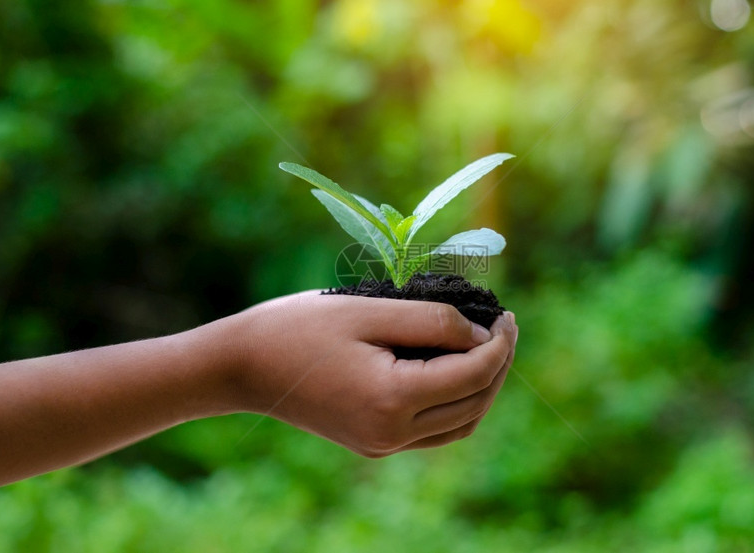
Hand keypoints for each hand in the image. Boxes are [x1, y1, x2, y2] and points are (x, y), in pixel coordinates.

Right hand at [213, 292, 517, 456]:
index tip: (508, 314)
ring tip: (487, 346)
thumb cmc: (301, 327)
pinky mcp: (373, 443)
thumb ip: (432, 321)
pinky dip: (456, 404)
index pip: (472, 374)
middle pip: (473, 403)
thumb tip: (481, 336)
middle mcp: (391, 433)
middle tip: (504, 326)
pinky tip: (455, 371)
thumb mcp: (370, 309)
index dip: (500, 343)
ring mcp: (382, 444)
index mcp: (392, 400)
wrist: (244, 365)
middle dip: (497, 364)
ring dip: (482, 388)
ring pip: (460, 423)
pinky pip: (434, 430)